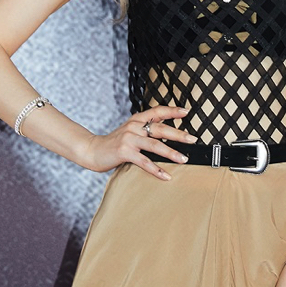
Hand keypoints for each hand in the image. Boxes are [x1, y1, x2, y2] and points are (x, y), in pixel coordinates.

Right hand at [77, 105, 195, 179]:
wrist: (92, 150)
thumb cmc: (114, 143)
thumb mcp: (130, 131)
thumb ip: (144, 130)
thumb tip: (167, 133)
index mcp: (136, 119)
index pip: (157, 111)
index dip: (172, 111)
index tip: (186, 112)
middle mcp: (133, 126)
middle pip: (160, 128)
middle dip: (178, 134)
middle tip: (192, 139)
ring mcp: (129, 139)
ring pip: (155, 145)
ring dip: (171, 152)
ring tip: (183, 159)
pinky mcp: (124, 152)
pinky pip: (144, 162)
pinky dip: (156, 169)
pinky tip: (166, 175)